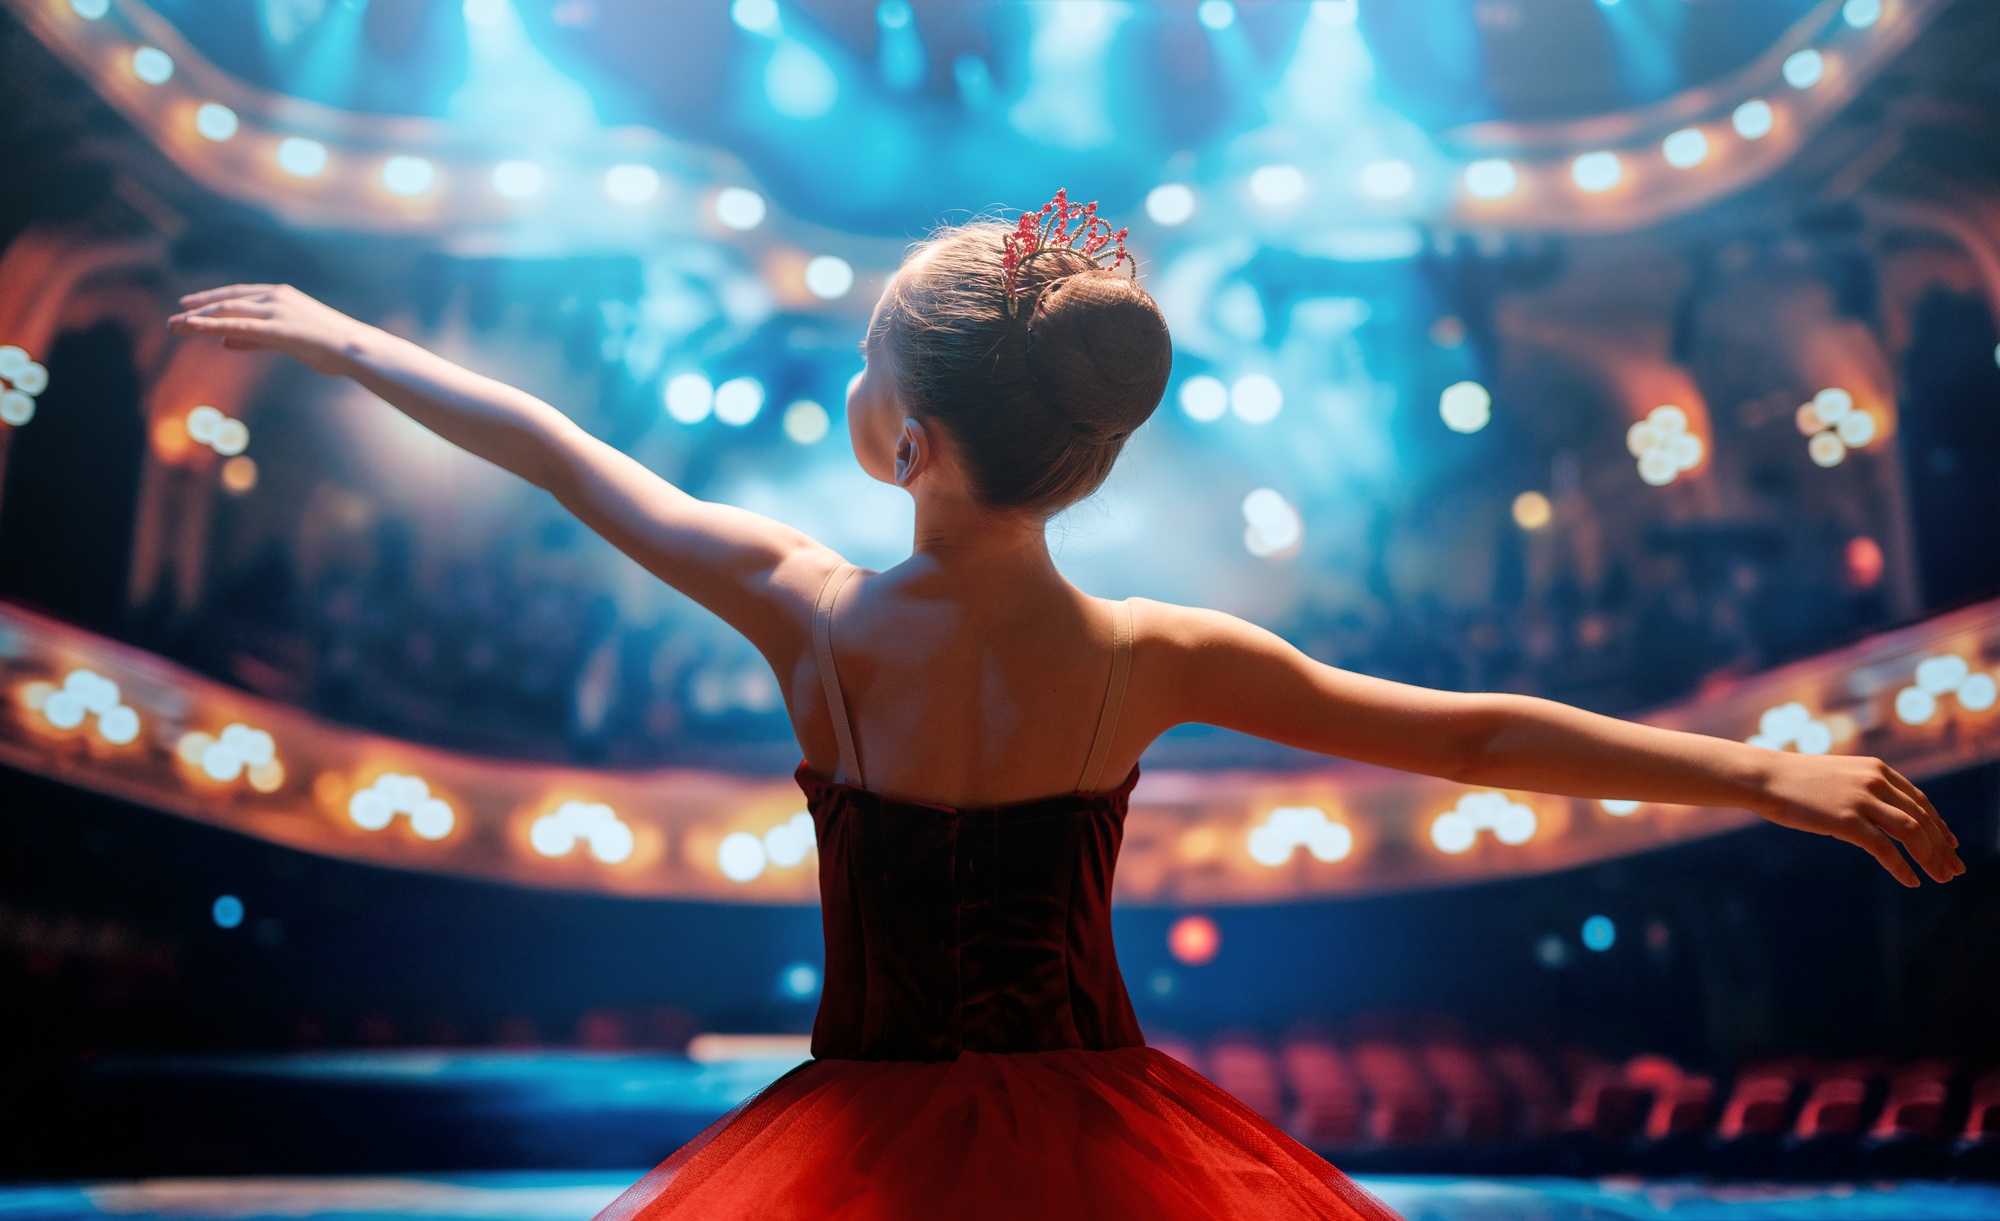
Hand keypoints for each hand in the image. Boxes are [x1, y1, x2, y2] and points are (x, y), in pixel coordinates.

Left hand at [168, 284, 370, 375]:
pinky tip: (194, 329)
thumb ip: (256, 338)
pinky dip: (213, 327)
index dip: (211, 299)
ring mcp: (276, 310)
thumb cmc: (330, 346)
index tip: (189, 305)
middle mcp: (275, 296)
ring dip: (198, 319)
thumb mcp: (289, 339)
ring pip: (228, 311)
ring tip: (175, 327)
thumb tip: (225, 342)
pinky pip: (238, 326)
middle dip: (197, 310)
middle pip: (227, 301)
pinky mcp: (278, 328)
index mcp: (281, 294)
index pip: (237, 294)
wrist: (355, 348)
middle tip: (172, 320)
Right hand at [1758, 751, 1963, 885]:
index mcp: (1876, 770)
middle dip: (1942, 846)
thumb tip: (1882, 814)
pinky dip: (1902, 866)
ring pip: (1911, 832)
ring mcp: (1861, 800)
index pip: (1920, 800)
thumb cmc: (1796, 780)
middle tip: (1955, 868)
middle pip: (1922, 818)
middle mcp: (1875, 782)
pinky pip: (1884, 848)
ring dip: (1931, 857)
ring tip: (1941, 877)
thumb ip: (1864, 789)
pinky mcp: (1846, 821)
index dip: (1939, 824)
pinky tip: (1911, 880)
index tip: (1951, 843)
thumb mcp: (1839, 777)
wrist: (1765, 777)